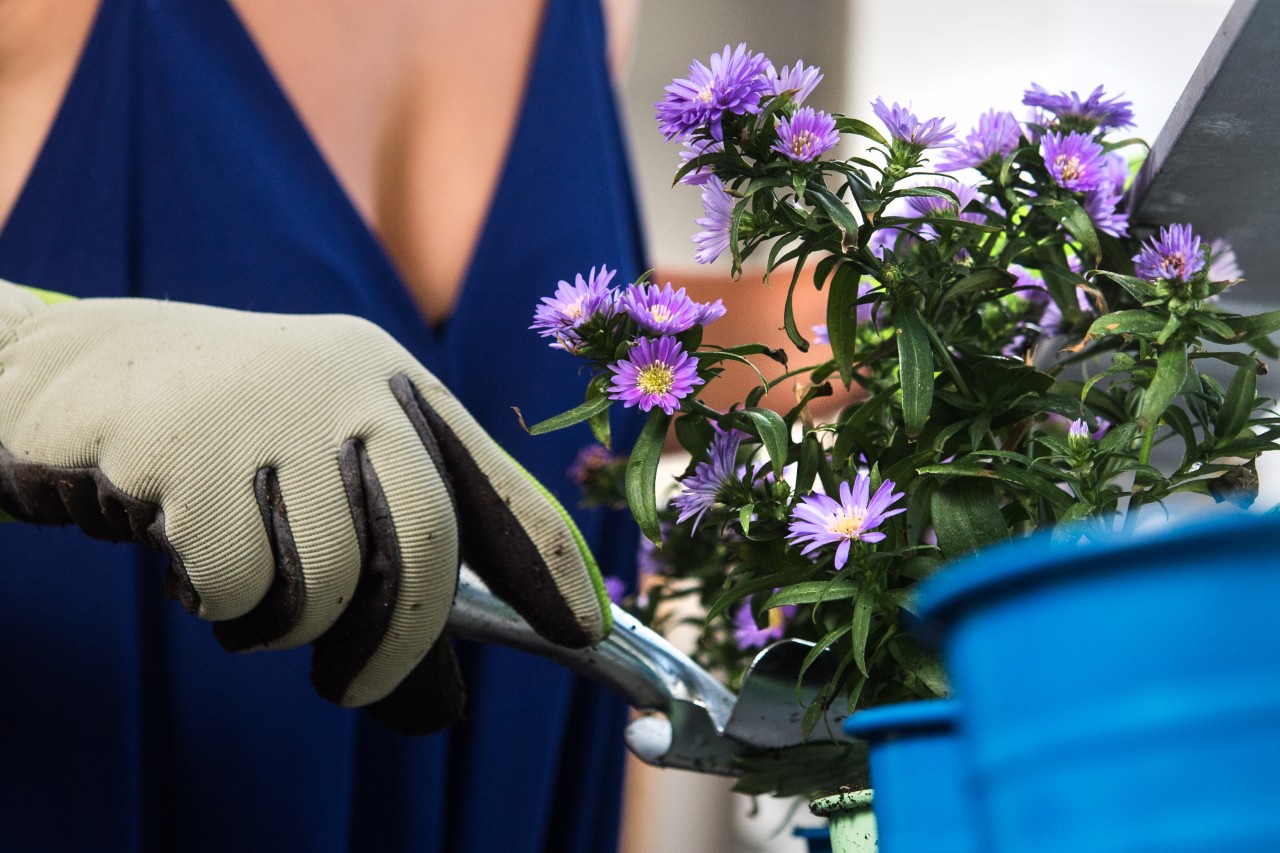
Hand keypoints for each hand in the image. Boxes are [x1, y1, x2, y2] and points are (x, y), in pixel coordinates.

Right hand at [0, 280, 610, 732]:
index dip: (546, 564)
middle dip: (400, 643)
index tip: (582, 631)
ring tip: (237, 578)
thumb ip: (381, 573)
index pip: (496, 485)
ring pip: (328, 579)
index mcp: (394, 383)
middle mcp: (350, 384)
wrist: (77, 374)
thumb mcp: (315, 485)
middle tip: (354, 690)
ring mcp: (273, 411)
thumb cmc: (222, 443)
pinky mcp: (193, 452)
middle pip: (422, 545)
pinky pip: (240, 587)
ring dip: (283, 620)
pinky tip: (183, 549)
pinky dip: (218, 604)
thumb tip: (441, 714)